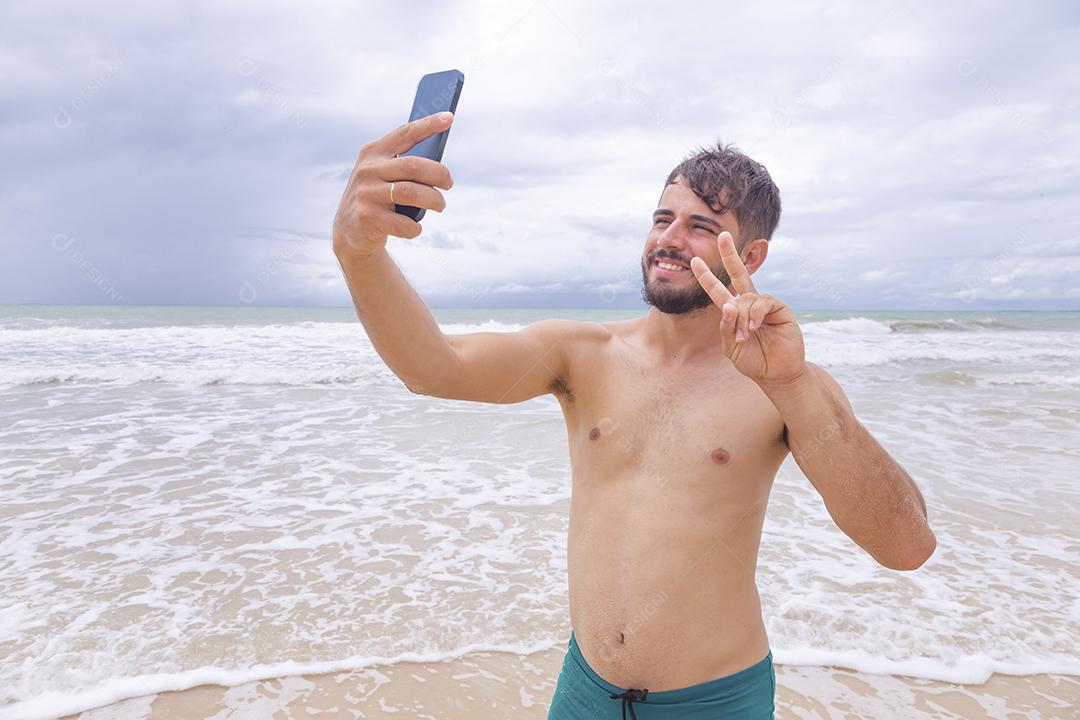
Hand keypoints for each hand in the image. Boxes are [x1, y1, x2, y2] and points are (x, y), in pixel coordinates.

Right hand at [332, 112, 455, 259]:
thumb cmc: (377, 199)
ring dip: (433, 200)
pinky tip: (414, 227)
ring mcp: (365, 193)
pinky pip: (404, 223)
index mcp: (373, 152)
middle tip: (449, 184)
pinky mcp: (367, 217)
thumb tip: (440, 168)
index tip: (449, 117)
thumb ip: (404, 167)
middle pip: (414, 166)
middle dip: (439, 174)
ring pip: (412, 193)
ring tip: (439, 205)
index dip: (428, 125)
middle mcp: (367, 169)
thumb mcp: (383, 176)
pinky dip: (415, 227)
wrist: (349, 232)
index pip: (404, 133)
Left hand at [689, 231, 806, 386]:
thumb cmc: (753, 361)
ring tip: (744, 335)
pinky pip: (762, 302)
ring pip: (746, 298)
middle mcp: (749, 303)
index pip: (718, 290)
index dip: (707, 276)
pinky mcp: (780, 308)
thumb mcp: (731, 347)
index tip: (694, 261)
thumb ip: (726, 328)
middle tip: (723, 235)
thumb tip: (727, 305)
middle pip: (738, 273)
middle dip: (730, 254)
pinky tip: (754, 327)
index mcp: (734, 311)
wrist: (776, 373)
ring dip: (741, 317)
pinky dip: (754, 314)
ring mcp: (765, 304)